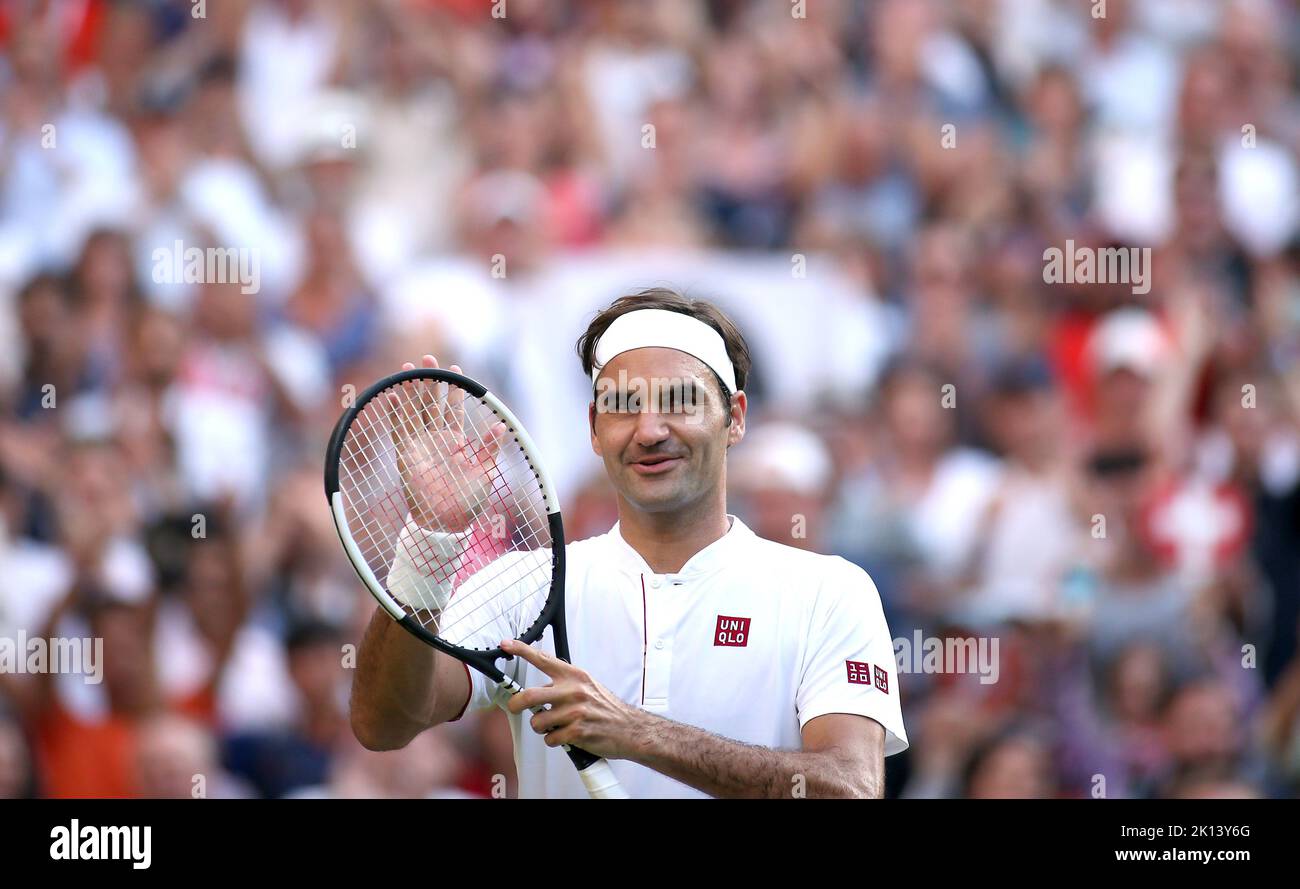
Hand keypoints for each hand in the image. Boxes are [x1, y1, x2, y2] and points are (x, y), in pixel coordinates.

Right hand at [388, 355, 505, 532]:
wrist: (445, 523)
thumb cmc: (467, 502)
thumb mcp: (484, 473)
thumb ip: (488, 449)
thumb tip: (501, 427)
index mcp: (456, 441)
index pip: (453, 408)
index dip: (455, 390)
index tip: (457, 370)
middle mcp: (435, 439)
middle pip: (431, 403)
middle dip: (430, 381)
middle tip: (429, 358)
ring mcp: (419, 445)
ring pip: (413, 410)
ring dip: (409, 390)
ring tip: (408, 368)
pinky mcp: (404, 455)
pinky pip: (397, 429)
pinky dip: (394, 412)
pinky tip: (392, 394)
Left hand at [501, 639, 645, 759]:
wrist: (629, 728)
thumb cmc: (606, 708)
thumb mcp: (588, 685)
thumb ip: (565, 683)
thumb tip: (539, 688)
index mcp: (574, 676)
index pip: (542, 659)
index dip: (521, 650)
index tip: (506, 644)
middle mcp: (572, 691)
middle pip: (528, 696)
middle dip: (516, 704)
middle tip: (515, 707)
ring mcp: (574, 712)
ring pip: (537, 722)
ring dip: (541, 728)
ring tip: (555, 726)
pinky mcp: (576, 732)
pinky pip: (550, 739)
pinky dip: (554, 740)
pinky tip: (566, 737)